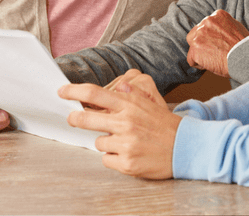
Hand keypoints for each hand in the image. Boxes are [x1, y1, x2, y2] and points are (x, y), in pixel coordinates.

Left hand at [58, 73, 180, 178]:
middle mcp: (126, 122)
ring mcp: (126, 143)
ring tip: (125, 142)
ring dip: (106, 142)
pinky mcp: (127, 163)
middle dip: (75, 118)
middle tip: (72, 118)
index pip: (95, 93)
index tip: (62, 91)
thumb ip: (132, 95)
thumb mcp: (150, 104)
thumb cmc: (165, 125)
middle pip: (86, 118)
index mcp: (131, 105)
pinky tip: (128, 154)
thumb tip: (118, 85)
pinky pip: (106, 159)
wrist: (185, 147)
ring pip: (98, 142)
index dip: (74, 91)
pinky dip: (114, 157)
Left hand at [186, 10, 248, 76]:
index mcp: (217, 15)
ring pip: (193, 45)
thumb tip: (218, 33)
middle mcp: (206, 21)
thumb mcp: (236, 28)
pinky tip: (211, 65)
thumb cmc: (245, 47)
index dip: (212, 37)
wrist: (246, 57)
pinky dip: (199, 64)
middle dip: (202, 43)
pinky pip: (191, 59)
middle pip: (195, 33)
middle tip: (214, 52)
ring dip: (200, 53)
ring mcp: (199, 35)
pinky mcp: (195, 49)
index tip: (220, 44)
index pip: (207, 25)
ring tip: (214, 59)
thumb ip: (224, 27)